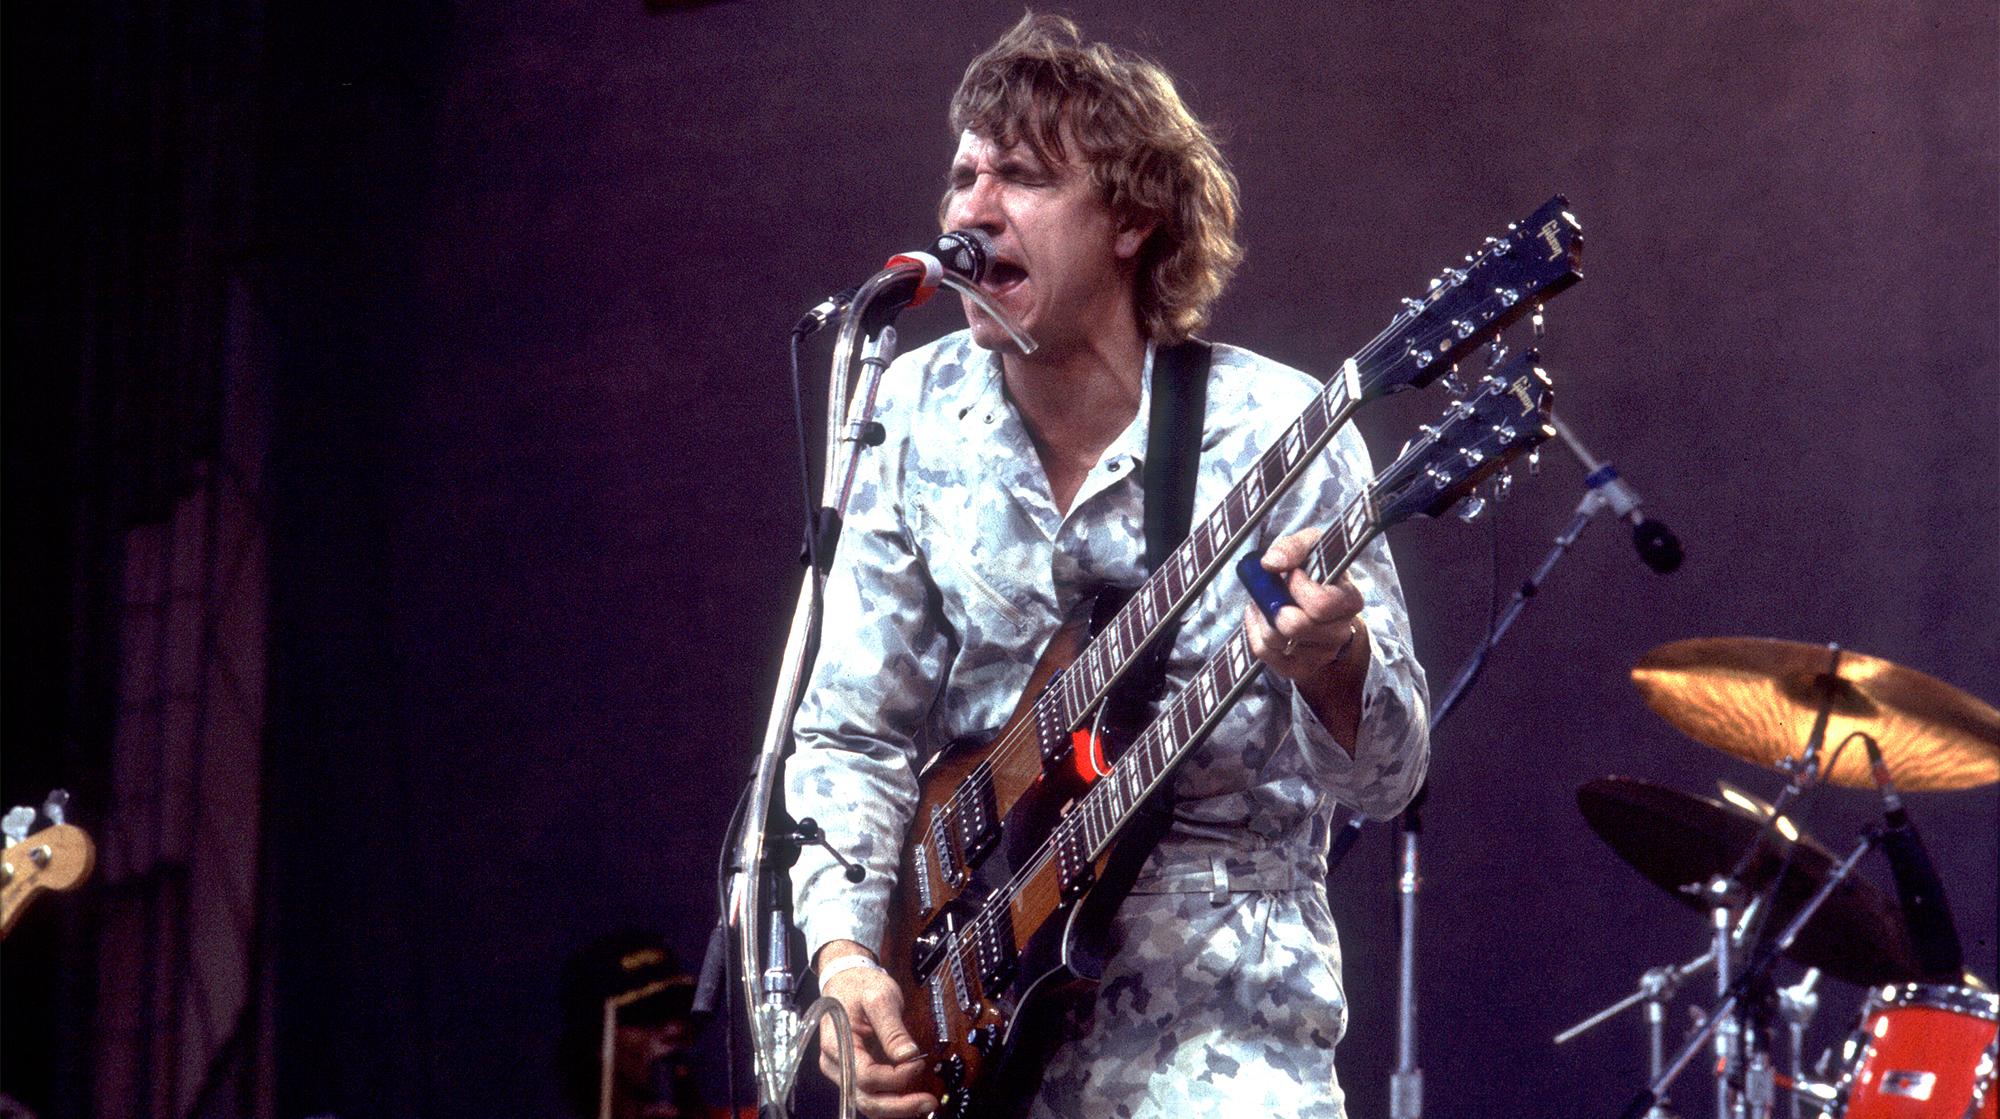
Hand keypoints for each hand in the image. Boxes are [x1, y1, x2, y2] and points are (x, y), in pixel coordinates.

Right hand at [815, 943, 938, 1118]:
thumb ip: (893, 1028)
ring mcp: (843, 1070)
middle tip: (927, 1103)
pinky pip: (871, 1093)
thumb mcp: (880, 997)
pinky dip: (891, 1099)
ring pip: (867, 1102)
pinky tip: (910, 1098)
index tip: (918, 1064)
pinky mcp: (854, 1072)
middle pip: (865, 1098)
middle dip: (898, 1106)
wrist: (846, 980)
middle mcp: (836, 1062)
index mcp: (837, 1043)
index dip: (895, 1077)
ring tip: (923, 1104)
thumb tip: (908, 1055)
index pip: (865, 1075)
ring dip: (896, 1108)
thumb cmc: (859, 985)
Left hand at [1241, 527, 1369, 750]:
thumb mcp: (1310, 546)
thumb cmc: (1315, 570)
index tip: (1292, 574)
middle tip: (1272, 590)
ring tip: (1265, 600)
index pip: (1321, 605)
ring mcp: (1321, 654)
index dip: (1298, 587)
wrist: (1317, 598)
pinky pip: (1265, 655)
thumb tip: (1271, 563)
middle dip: (1274, 605)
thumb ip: (1293, 547)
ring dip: (1262, 615)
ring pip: (1277, 641)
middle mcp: (1340, 632)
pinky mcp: (1300, 668)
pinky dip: (1254, 632)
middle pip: (1297, 627)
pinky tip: (1258, 615)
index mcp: (1350, 601)